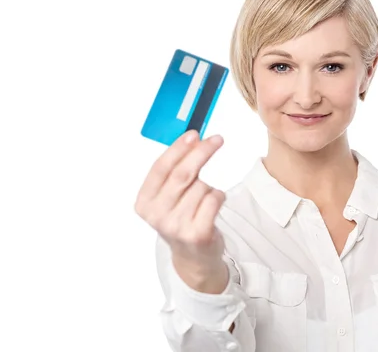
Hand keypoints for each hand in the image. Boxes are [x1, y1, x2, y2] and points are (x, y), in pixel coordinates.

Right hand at [135, 130, 227, 292]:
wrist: (193, 256)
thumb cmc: (182, 218)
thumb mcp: (169, 197)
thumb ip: (174, 171)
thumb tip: (191, 138)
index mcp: (144, 202)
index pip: (160, 168)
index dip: (178, 148)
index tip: (193, 134)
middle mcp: (157, 216)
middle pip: (183, 174)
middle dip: (202, 152)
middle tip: (217, 139)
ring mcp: (177, 227)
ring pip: (202, 187)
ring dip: (210, 185)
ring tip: (205, 199)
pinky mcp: (198, 234)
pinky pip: (214, 199)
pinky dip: (219, 196)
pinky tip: (214, 205)